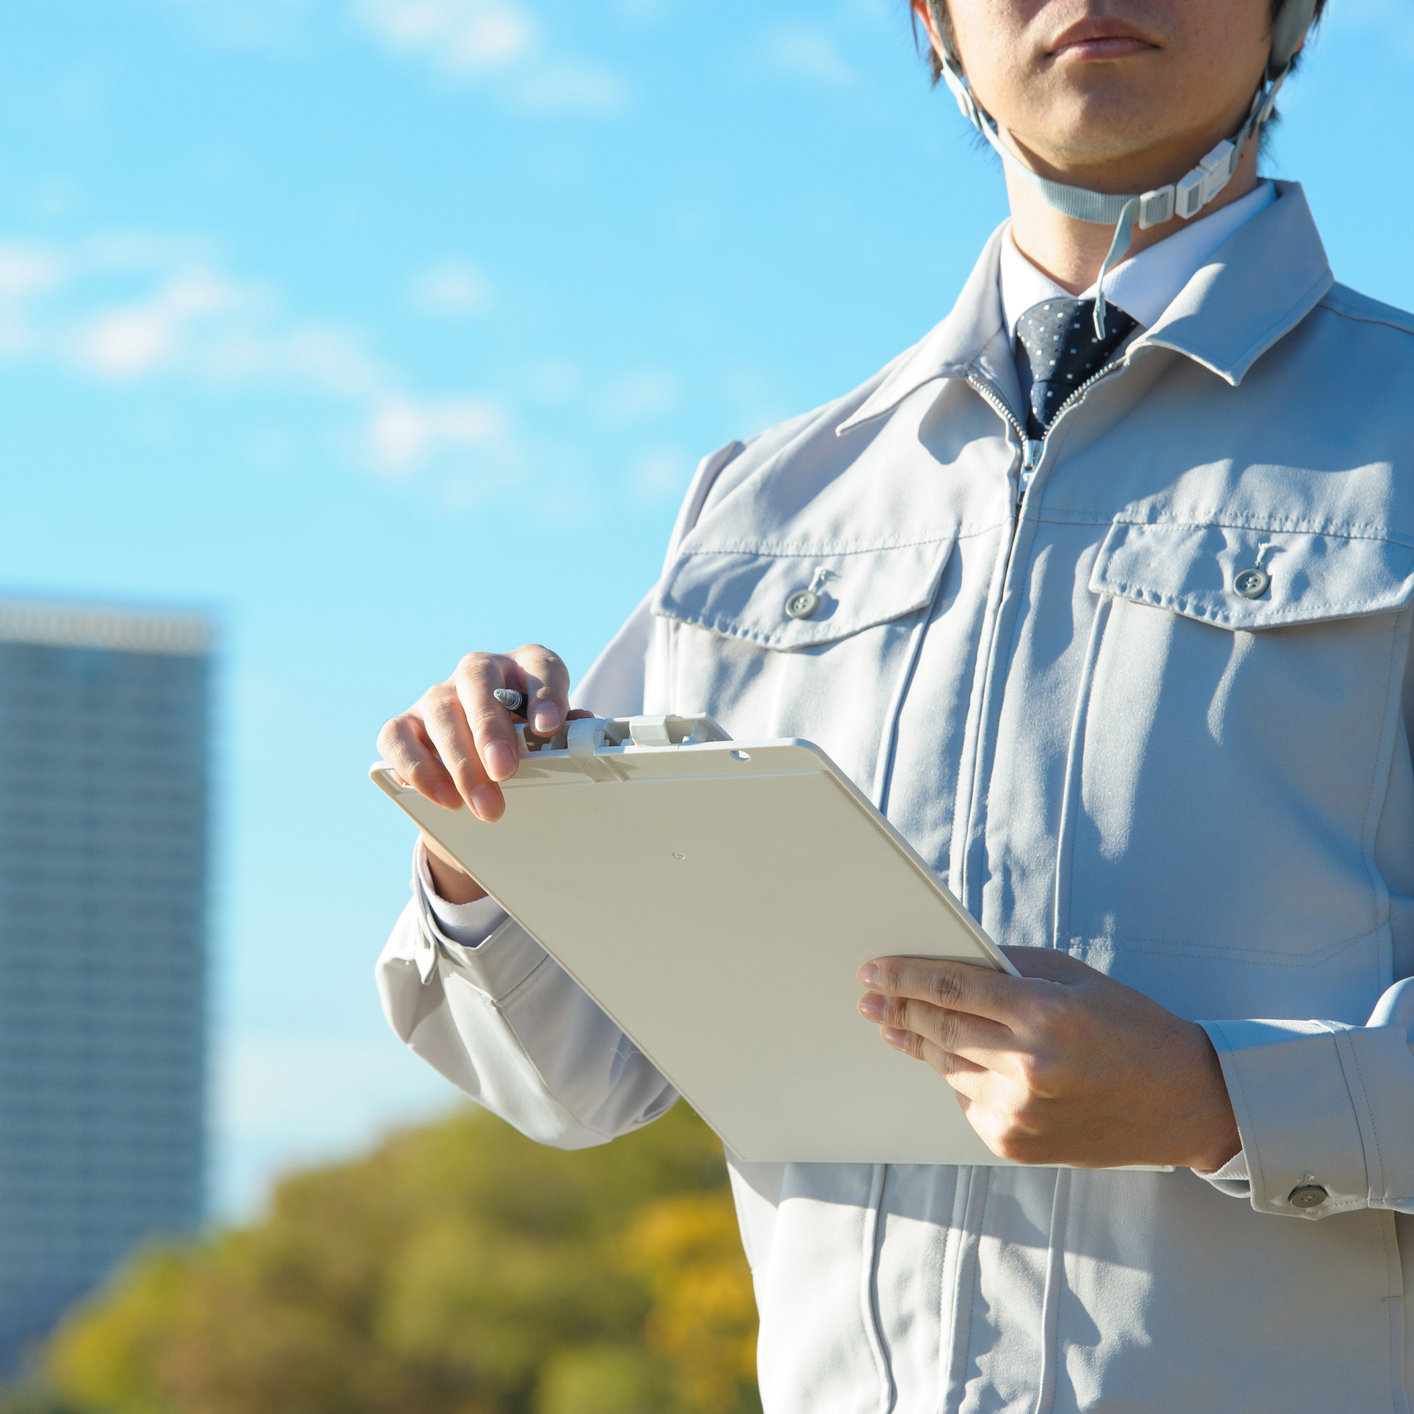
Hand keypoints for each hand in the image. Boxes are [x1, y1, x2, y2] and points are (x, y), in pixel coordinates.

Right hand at [377, 645, 590, 902]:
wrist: (486, 765)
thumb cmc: (528, 745)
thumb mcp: (553, 739)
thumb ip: (568, 734)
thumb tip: (582, 730)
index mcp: (525, 667)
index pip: (539, 666)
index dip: (545, 693)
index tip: (549, 726)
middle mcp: (479, 672)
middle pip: (478, 681)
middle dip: (490, 729)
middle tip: (504, 772)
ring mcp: (438, 695)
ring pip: (440, 711)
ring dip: (461, 762)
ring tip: (484, 805)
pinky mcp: (405, 724)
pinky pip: (398, 738)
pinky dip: (418, 769)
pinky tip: (445, 798)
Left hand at [856, 948, 1240, 1170]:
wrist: (1185, 1102)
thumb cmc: (1130, 1027)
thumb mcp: (1075, 978)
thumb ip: (1009, 967)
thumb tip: (946, 959)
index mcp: (1045, 1014)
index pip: (951, 988)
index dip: (904, 977)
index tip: (873, 970)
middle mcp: (1029, 1066)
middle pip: (939, 1029)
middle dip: (897, 1009)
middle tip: (868, 998)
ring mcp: (1021, 1112)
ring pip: (947, 1067)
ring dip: (919, 1043)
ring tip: (895, 1024)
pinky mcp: (1016, 1144)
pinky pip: (968, 1101)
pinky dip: (960, 1078)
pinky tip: (959, 1062)